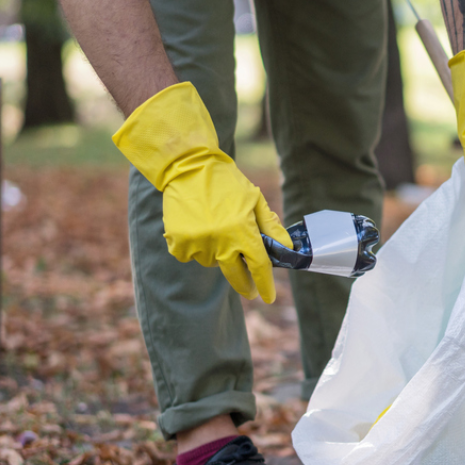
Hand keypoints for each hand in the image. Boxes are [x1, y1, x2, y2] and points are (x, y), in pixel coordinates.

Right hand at [113, 82, 291, 302]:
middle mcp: (220, 242)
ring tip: (214, 228)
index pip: (259, 267)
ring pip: (212, 263)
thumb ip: (271, 227)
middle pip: (235, 276)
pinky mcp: (178, 243)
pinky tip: (196, 228)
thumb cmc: (227, 182)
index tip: (268, 297)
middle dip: (245, 285)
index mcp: (242, 231)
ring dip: (217, 255)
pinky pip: (191, 256)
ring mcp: (197, 244)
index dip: (265, 284)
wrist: (188, 166)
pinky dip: (196, 248)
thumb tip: (287, 249)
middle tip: (250, 291)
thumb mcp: (255, 200)